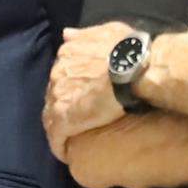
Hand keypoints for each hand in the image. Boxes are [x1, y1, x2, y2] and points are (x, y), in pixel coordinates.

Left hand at [47, 21, 136, 152]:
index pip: (61, 75)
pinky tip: (67, 155)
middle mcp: (57, 74)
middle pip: (54, 96)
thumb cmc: (128, 49)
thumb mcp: (107, 31)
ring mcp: (59, 97)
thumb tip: (66, 34)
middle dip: (63, 107)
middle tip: (77, 121)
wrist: (135, 68)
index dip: (69, 89)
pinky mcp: (64, 120)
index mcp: (68, 54)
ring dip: (60, 128)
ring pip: (52, 117)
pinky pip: (56, 137)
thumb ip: (85, 35)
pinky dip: (60, 146)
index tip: (79, 98)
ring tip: (71, 141)